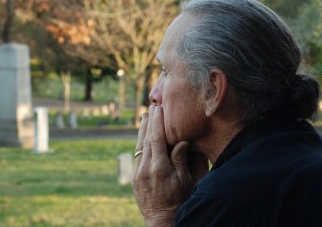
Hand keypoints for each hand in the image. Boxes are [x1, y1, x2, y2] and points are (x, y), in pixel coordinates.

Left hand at [132, 105, 207, 226]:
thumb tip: (181, 140)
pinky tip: (143, 136)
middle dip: (148, 122)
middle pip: (145, 139)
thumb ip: (182, 159)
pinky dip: (140, 143)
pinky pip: (137, 155)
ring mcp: (138, 174)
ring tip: (144, 117)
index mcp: (159, 168)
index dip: (157, 122)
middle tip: (150, 107)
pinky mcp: (135, 178)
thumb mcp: (187, 181)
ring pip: (138, 146)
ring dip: (142, 130)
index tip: (158, 108)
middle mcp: (145, 169)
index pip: (156, 139)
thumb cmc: (180, 201)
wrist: (162, 221)